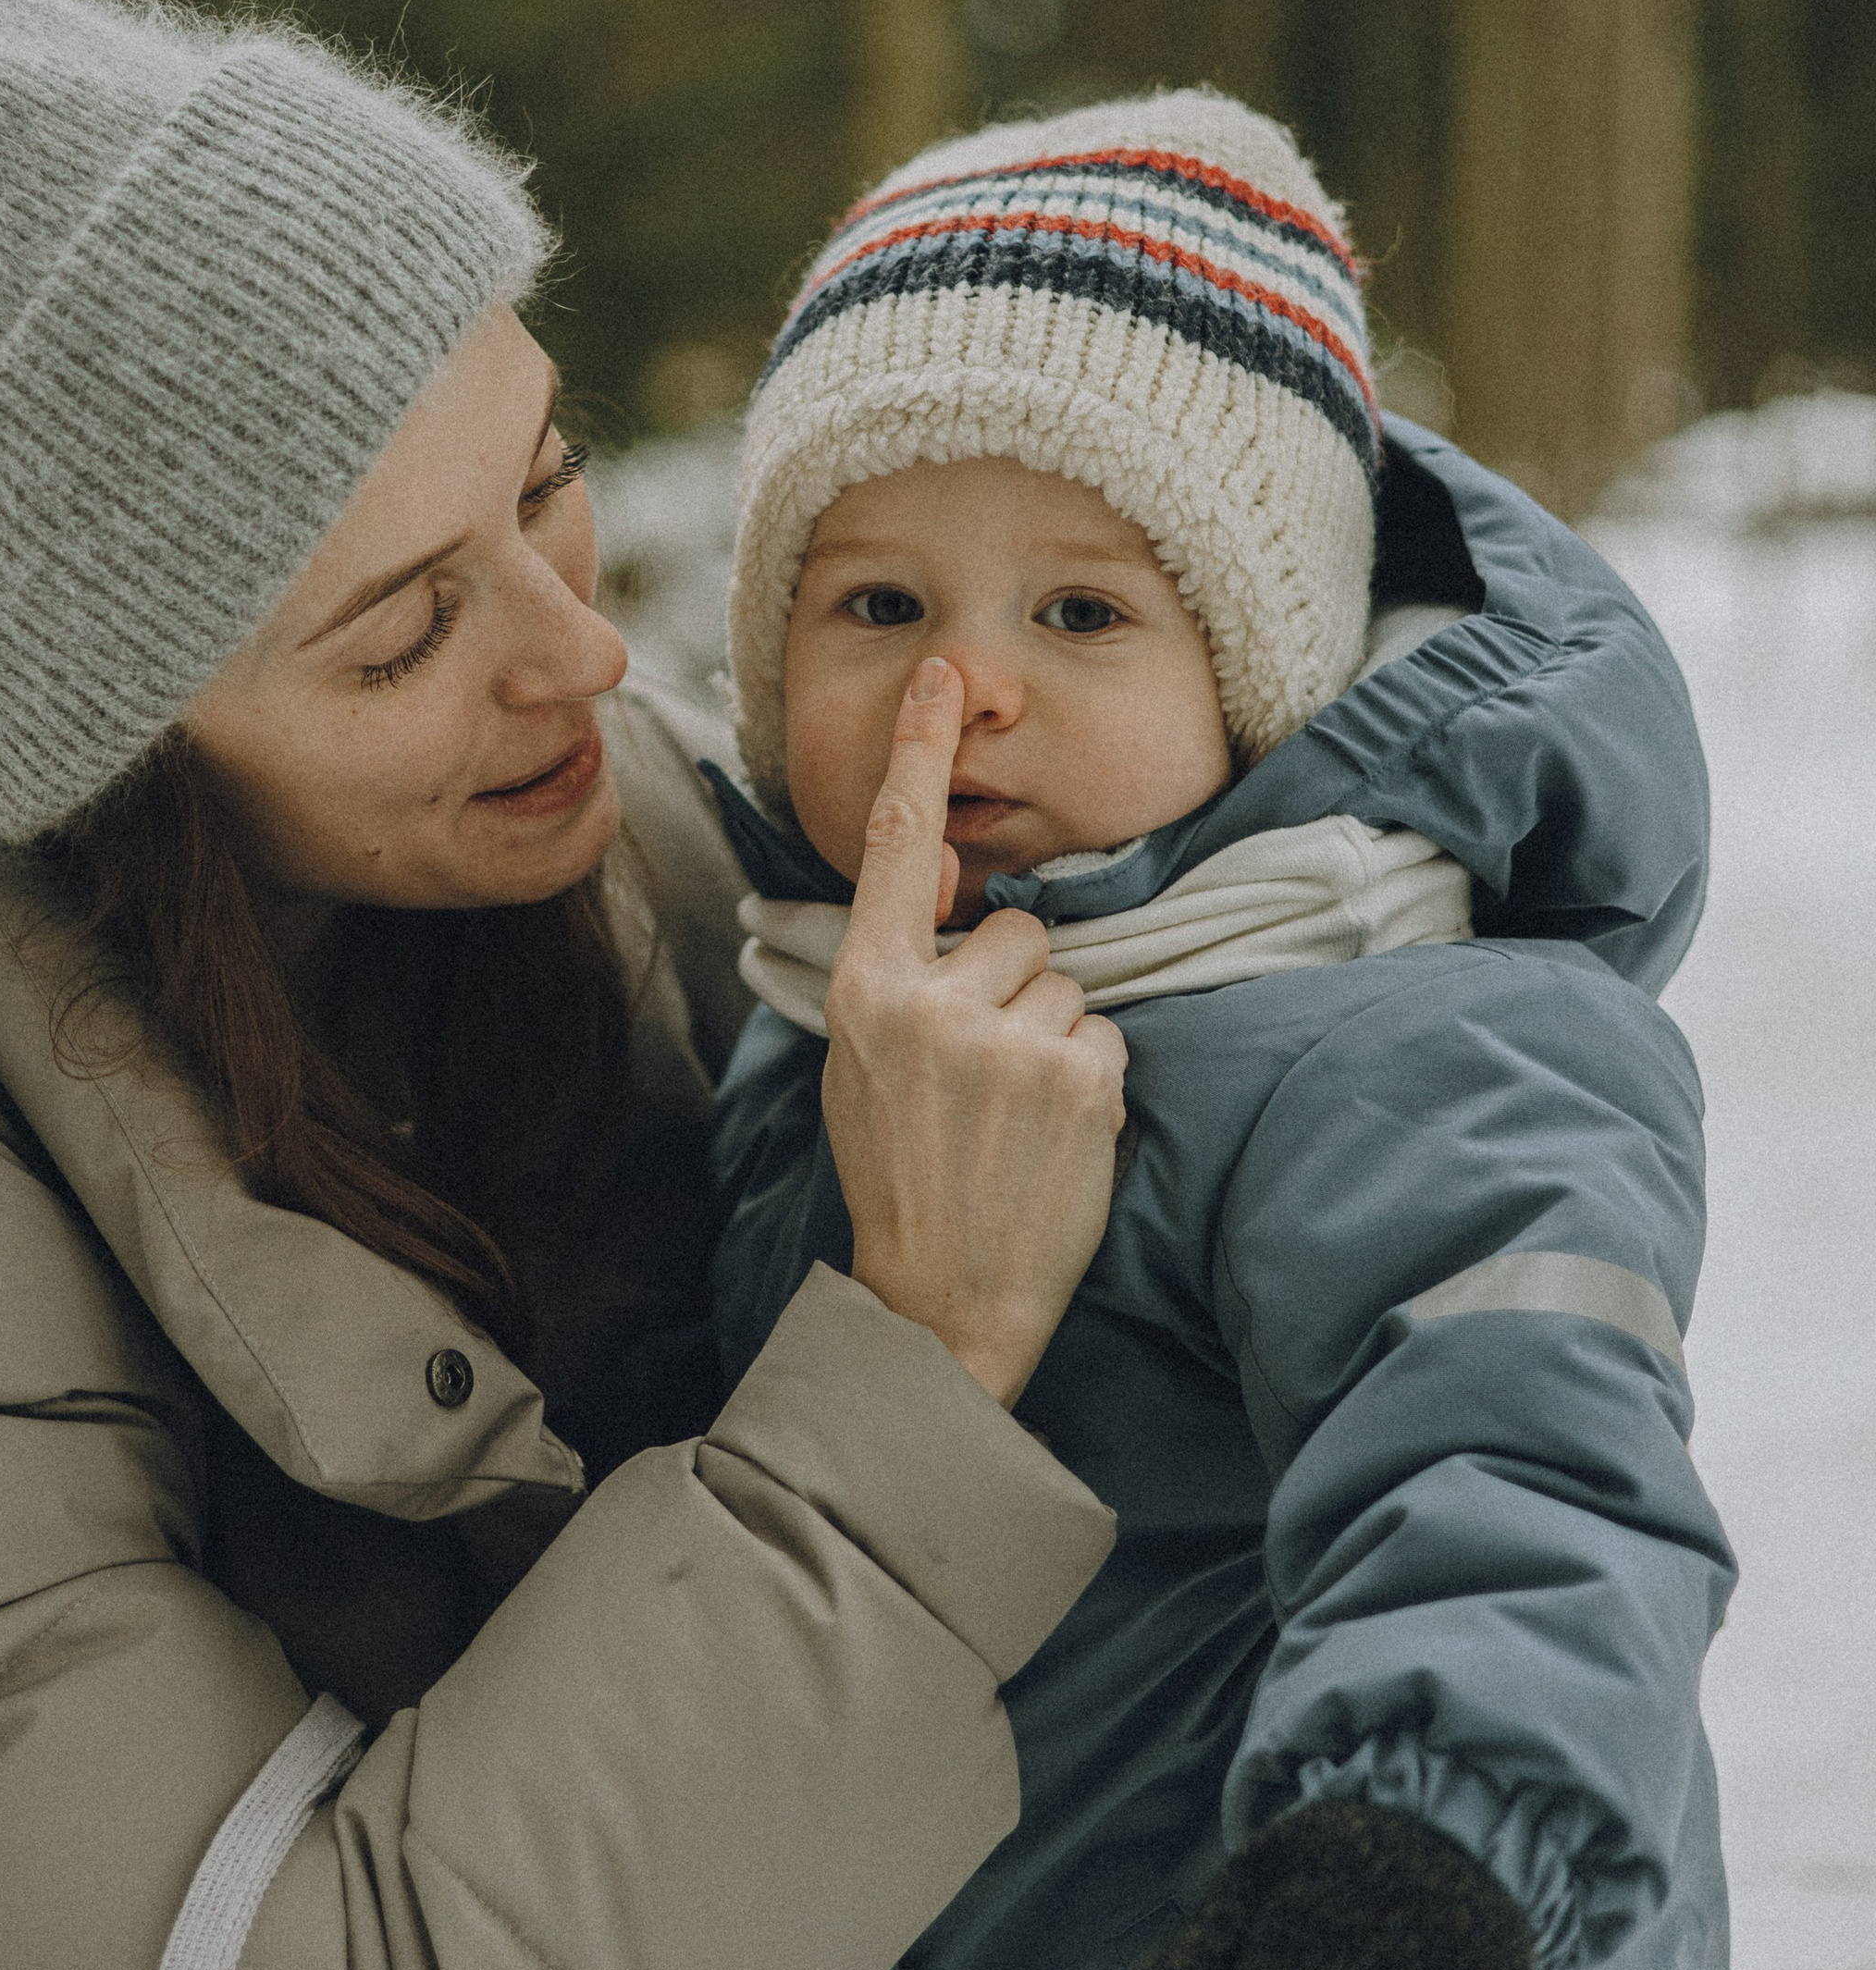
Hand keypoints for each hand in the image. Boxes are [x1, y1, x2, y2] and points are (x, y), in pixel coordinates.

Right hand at [822, 657, 1128, 1406]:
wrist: (941, 1296)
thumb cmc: (901, 1172)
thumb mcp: (864, 1060)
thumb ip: (900, 971)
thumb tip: (952, 885)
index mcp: (866, 991)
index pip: (898, 847)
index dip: (921, 751)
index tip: (945, 674)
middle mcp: (932, 1004)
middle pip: (1014, 929)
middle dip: (1014, 987)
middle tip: (983, 1078)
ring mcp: (1008, 1042)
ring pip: (1066, 982)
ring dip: (1056, 1037)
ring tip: (1015, 1115)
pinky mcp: (1079, 1078)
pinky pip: (1105, 1033)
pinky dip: (1091, 1079)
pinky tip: (1051, 1137)